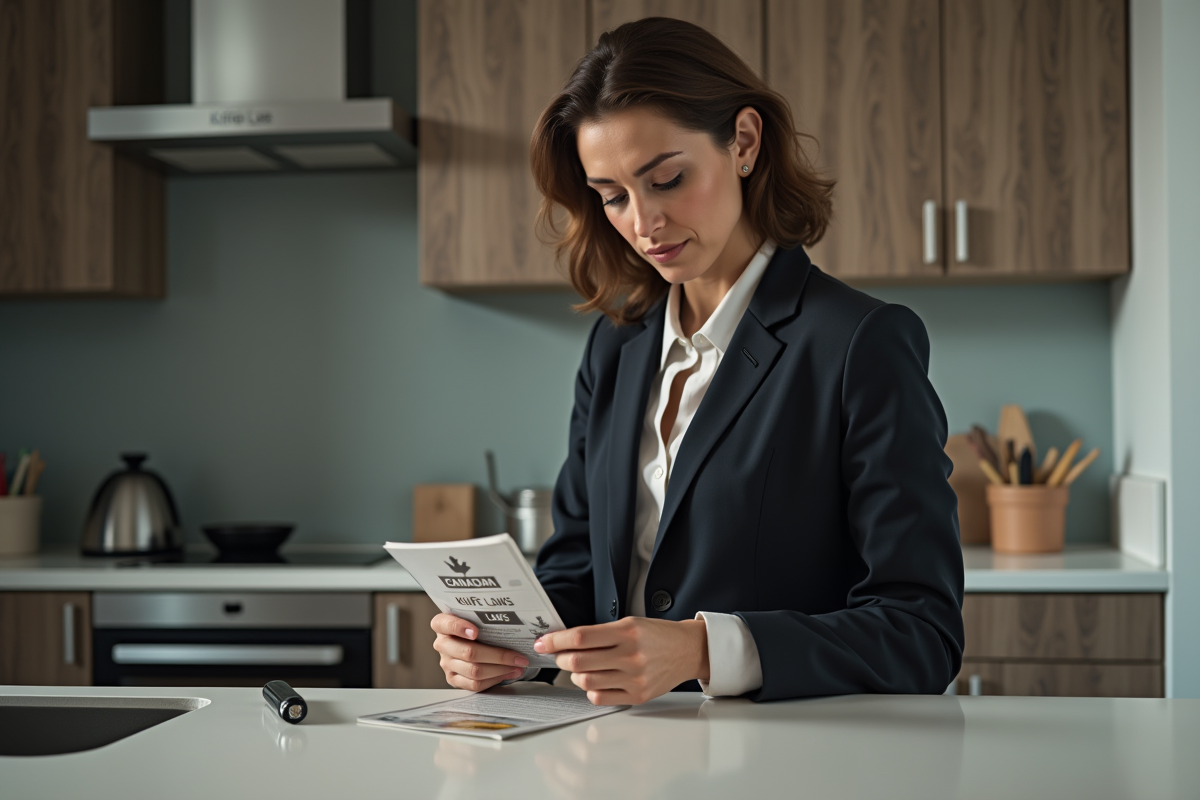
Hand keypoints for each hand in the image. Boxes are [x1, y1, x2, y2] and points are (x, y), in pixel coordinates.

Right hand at [430, 613, 530, 691]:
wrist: (468, 640)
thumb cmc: (475, 626)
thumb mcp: (475, 618)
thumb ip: (485, 619)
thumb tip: (513, 625)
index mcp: (442, 625)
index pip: (445, 624)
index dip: (460, 628)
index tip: (476, 632)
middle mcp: (442, 644)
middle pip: (468, 652)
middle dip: (498, 656)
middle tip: (517, 656)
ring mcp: (446, 663)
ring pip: (474, 671)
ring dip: (500, 670)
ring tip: (517, 666)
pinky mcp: (453, 679)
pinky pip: (474, 684)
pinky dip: (494, 679)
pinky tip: (508, 673)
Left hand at [534, 617, 708, 704]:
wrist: (687, 650)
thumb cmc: (656, 635)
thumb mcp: (630, 623)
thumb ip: (600, 634)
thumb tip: (565, 642)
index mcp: (627, 632)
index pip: (580, 637)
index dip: (556, 640)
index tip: (543, 642)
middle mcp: (631, 656)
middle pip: (579, 661)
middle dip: (561, 658)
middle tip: (558, 655)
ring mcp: (635, 678)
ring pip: (586, 681)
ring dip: (575, 674)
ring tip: (579, 667)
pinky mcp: (638, 695)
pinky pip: (600, 697)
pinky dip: (590, 690)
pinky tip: (595, 680)